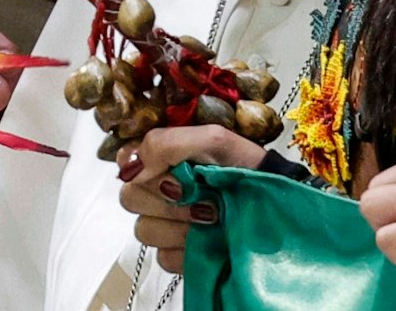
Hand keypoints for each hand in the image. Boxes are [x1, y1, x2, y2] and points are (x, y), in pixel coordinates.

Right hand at [115, 125, 265, 274]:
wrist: (271, 203)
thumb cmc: (242, 165)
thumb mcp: (212, 139)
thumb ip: (166, 144)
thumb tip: (130, 166)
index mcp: (159, 160)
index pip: (125, 163)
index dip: (139, 169)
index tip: (171, 173)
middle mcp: (155, 192)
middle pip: (130, 198)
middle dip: (168, 198)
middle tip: (203, 197)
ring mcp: (164, 226)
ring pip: (144, 229)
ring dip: (179, 224)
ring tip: (211, 218)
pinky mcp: (174, 255)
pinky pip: (163, 257)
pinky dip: (185, 250)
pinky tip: (206, 240)